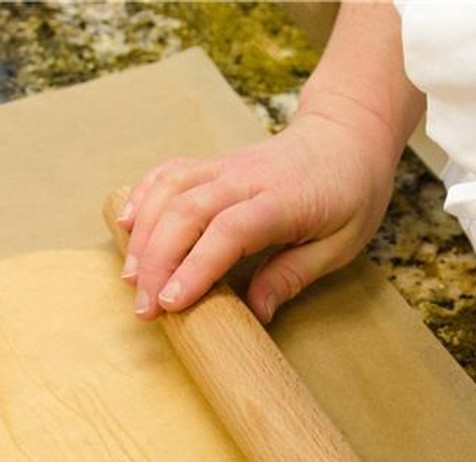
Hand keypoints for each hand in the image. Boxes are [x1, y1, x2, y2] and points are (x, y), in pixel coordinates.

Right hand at [118, 102, 401, 324]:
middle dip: (158, 262)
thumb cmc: (350, 195)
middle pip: (187, 213)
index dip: (196, 267)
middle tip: (145, 308)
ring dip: (143, 234)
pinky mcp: (214, 164)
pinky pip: (169, 173)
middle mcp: (246, 179)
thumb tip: (256, 312)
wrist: (348, 136)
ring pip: (170, 192)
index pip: (229, 233)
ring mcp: (225, 167)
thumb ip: (293, 276)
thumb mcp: (339, 245)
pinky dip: (142, 195)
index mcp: (282, 202)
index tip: (173, 302)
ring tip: (131, 278)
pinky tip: (125, 224)